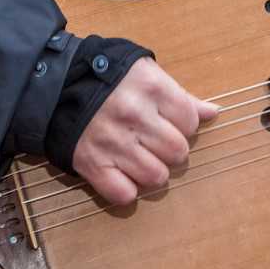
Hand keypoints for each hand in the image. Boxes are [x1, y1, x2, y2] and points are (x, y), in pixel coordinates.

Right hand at [72, 58, 218, 205]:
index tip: (168, 122)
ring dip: (152, 171)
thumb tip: (213, 113)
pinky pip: (124, 195)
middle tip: (154, 142)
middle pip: (177, 152)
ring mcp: (112, 142)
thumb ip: (180, 96)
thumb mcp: (145, 73)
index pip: (190, 122)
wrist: (56, 86)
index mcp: (150, 87)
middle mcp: (133, 114)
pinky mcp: (92, 164)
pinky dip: (126, 190)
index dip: (183, 124)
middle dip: (171, 150)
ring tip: (140, 157)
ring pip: (156, 176)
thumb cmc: (108, 78)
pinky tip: (122, 173)